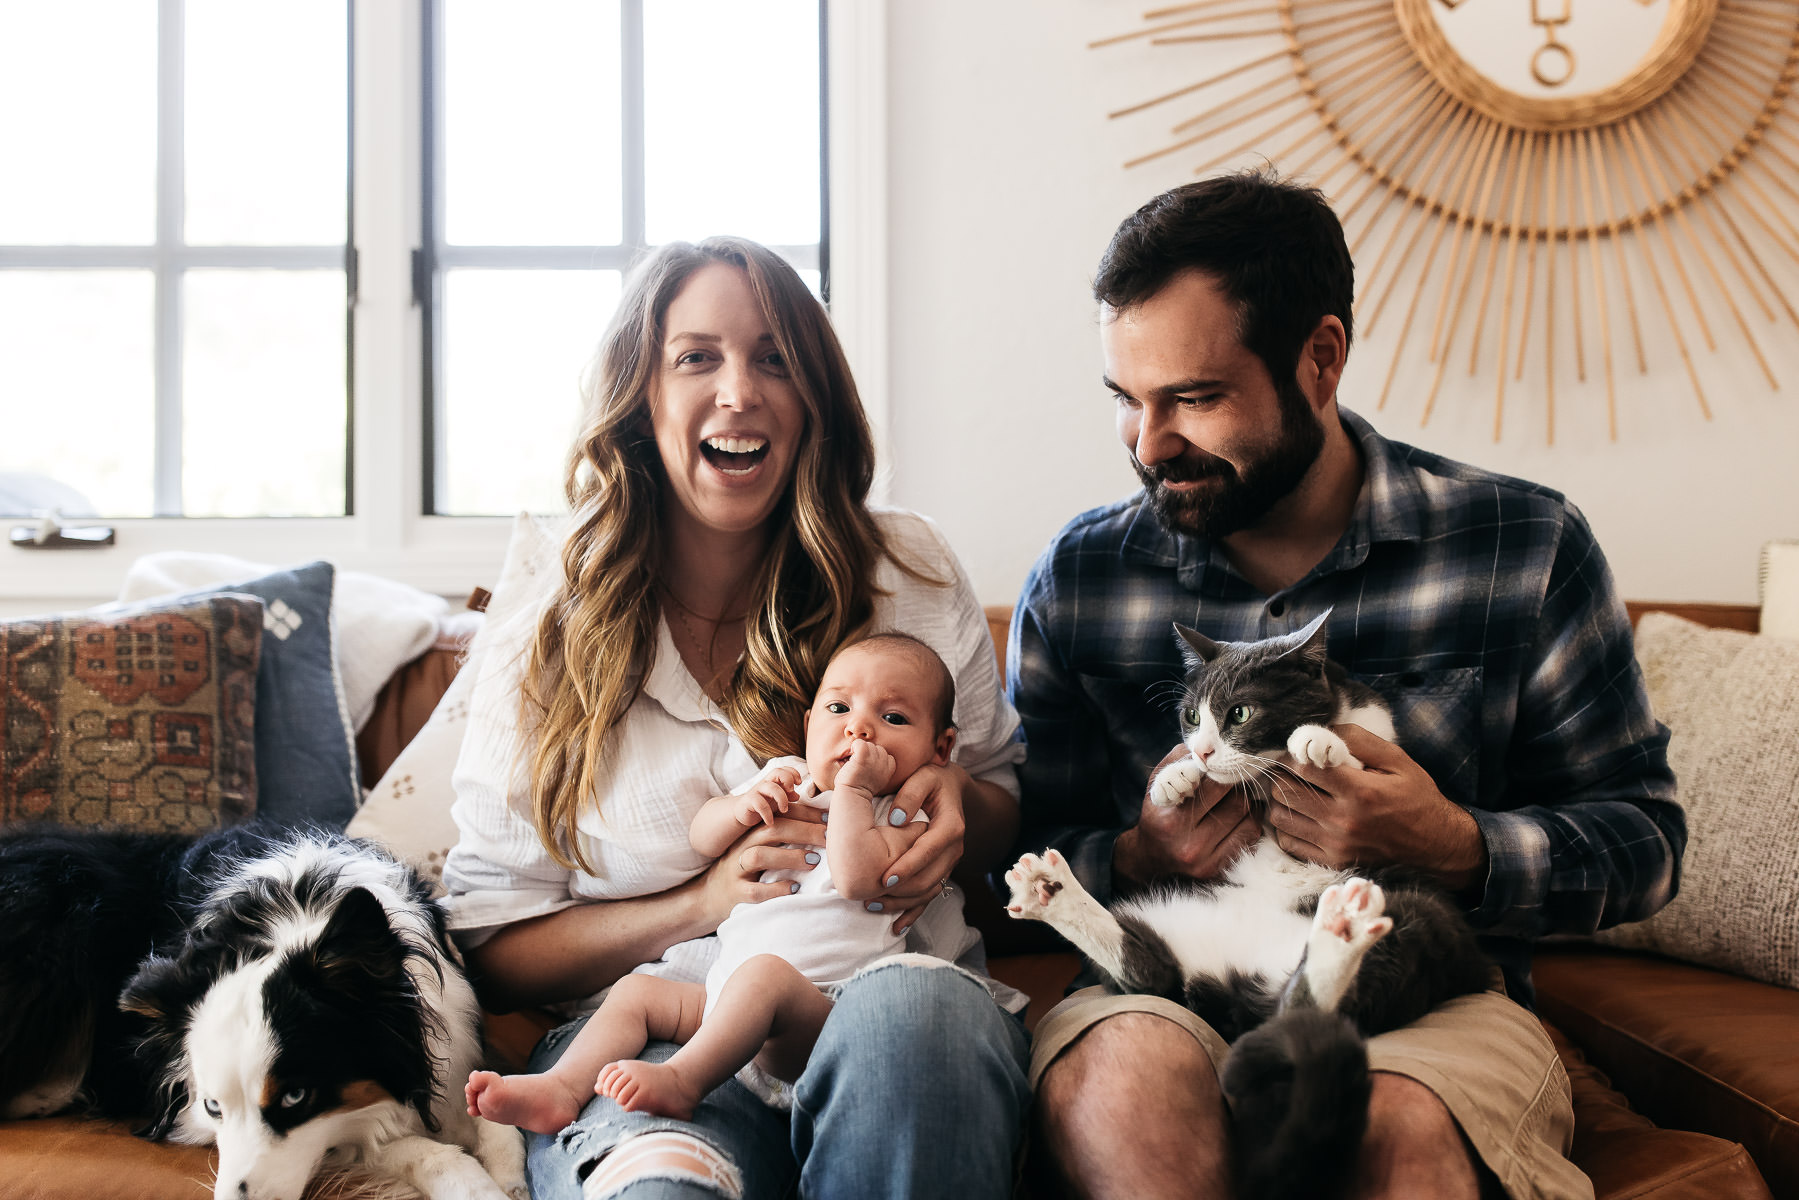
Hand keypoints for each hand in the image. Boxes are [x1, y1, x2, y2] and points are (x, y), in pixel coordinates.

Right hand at [696, 808, 825, 927]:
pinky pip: (754, 890)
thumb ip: (782, 836)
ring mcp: (737, 869)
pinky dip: (776, 889)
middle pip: (772, 830)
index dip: (805, 814)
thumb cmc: (746, 868)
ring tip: (814, 861)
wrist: (709, 895)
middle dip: (803, 831)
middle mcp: (743, 845)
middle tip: (829, 837)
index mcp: (753, 831)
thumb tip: (822, 828)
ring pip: (759, 856)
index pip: (780, 815)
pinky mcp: (736, 892)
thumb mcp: (759, 847)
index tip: (829, 817)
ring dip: (789, 857)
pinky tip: (795, 888)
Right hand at [734, 773, 796, 827]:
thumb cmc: (763, 804)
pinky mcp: (749, 801)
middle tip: (791, 792)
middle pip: (777, 772)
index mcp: (773, 781)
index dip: (793, 772)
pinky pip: (760, 804)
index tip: (799, 783)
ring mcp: (756, 791)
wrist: (742, 813)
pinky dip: (767, 814)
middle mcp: (765, 783)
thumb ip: (788, 796)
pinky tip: (770, 822)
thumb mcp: (777, 800)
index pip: (784, 769)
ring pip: (771, 787)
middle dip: (787, 779)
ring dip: (782, 799)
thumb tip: (797, 796)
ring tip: (784, 810)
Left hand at [835, 740, 894, 795]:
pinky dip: (854, 747)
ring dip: (861, 751)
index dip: (876, 759)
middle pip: (878, 748)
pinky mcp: (863, 756)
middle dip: (869, 754)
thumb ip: (880, 768)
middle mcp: (884, 763)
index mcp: (889, 769)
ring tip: (855, 763)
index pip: (887, 755)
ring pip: (869, 745)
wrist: (852, 796)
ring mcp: (874, 759)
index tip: (868, 768)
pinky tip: (851, 757)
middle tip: (860, 766)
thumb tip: (873, 760)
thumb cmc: (860, 790)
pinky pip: (859, 743)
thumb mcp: (878, 780)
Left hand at [875, 762, 969, 933]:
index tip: (884, 879)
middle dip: (901, 891)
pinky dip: (914, 912)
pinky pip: (930, 895)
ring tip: (873, 906)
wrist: (952, 788)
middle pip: (930, 877)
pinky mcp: (942, 869)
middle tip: (871, 898)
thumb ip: (910, 795)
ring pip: (929, 890)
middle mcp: (954, 848)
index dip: (907, 866)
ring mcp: (949, 862)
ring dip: (903, 903)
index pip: (929, 849)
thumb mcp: (923, 778)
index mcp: (950, 825)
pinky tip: (897, 926)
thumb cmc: (932, 780)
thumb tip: (895, 820)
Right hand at [1113, 743, 1258, 889]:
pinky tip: (1239, 816)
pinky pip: (1251, 837)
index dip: (1223, 771)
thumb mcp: (1159, 784)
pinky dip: (1250, 821)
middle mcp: (1190, 845)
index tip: (1223, 766)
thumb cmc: (1158, 814)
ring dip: (1247, 803)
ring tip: (1234, 797)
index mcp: (1172, 819)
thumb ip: (1180, 760)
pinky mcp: (1220, 869)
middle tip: (1233, 780)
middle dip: (1237, 787)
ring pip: (1249, 819)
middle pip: (1236, 803)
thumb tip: (1208, 745)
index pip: (1214, 786)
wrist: (1150, 859)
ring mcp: (1208, 861)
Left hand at [1271, 724, 1486, 890]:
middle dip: (1283, 775)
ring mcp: (1336, 845)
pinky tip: (1300, 815)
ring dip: (1282, 800)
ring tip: (1296, 791)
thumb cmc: (1416, 796)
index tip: (1298, 752)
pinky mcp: (1333, 862)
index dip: (1292, 755)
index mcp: (1360, 791)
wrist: (1436, 843)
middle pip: (1285, 791)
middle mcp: (1344, 820)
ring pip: (1280, 818)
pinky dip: (1288, 827)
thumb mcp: (1397, 759)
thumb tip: (1321, 732)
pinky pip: (1289, 843)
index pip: (1302, 767)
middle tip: (1292, 770)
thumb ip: (1357, 740)